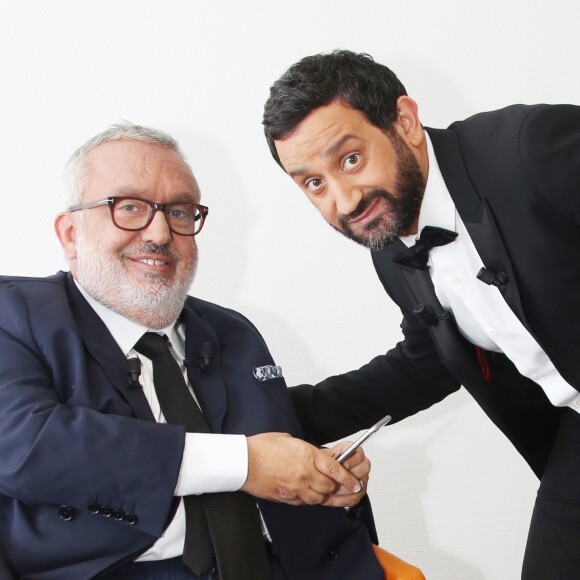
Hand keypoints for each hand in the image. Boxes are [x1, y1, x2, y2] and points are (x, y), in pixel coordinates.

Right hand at [241, 433, 361, 505]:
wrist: (244, 462)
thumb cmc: (263, 448)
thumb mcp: (291, 440)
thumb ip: (308, 451)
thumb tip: (318, 457)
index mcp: (307, 455)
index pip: (334, 469)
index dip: (347, 478)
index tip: (355, 483)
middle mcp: (304, 474)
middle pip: (330, 486)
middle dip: (340, 487)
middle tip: (347, 488)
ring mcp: (295, 488)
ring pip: (320, 498)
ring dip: (328, 496)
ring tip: (333, 494)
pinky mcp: (287, 498)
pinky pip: (305, 502)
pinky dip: (313, 500)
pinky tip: (315, 497)